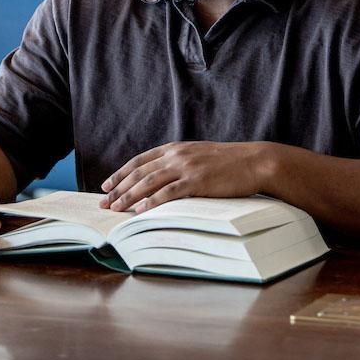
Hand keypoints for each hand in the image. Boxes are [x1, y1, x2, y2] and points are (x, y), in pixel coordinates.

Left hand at [99, 141, 273, 212]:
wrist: (255, 161)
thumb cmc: (230, 163)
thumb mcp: (199, 155)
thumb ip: (180, 163)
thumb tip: (163, 178)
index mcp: (176, 149)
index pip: (140, 161)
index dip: (121, 173)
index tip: (107, 185)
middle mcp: (177, 155)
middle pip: (140, 172)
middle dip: (119, 188)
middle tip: (104, 202)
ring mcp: (187, 167)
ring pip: (149, 182)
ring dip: (129, 196)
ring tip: (116, 208)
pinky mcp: (197, 181)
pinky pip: (169, 193)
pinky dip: (152, 202)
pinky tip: (140, 210)